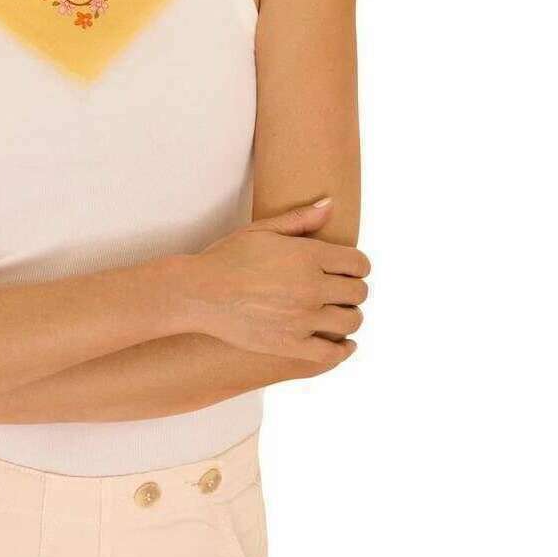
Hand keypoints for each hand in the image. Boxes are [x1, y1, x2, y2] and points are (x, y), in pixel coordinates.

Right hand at [182, 197, 368, 363]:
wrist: (199, 293)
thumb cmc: (227, 257)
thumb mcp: (262, 230)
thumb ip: (300, 218)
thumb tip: (331, 203)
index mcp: (308, 256)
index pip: (359, 264)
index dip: (358, 266)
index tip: (350, 269)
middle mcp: (311, 287)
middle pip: (358, 293)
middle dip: (354, 289)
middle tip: (342, 290)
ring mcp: (302, 319)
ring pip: (350, 321)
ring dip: (349, 316)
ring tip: (339, 313)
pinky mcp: (290, 345)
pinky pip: (332, 353)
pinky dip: (344, 349)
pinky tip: (343, 344)